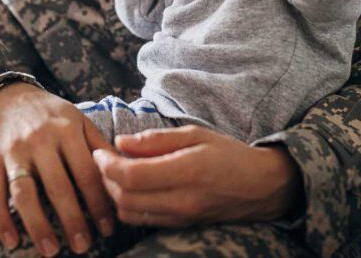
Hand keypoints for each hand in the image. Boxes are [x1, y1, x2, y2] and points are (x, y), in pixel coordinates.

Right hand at [0, 83, 116, 254]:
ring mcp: (14, 151)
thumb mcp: (79, 120)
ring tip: (51, 250)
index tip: (107, 228)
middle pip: (57, 186)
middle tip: (83, 247)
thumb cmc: (51, 115)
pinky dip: (1, 219)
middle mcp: (40, 140)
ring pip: (24, 192)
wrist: (8, 98)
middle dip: (72, 219)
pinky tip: (12, 241)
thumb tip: (125, 174)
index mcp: (67, 130)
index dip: (98, 203)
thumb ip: (99, 147)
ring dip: (37, 224)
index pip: (86, 172)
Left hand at [92, 125, 300, 226]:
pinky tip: (132, 187)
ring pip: (130, 214)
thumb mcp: (195, 134)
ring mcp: (181, 217)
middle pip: (124, 198)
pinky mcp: (180, 226)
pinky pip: (143, 221)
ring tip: (116, 173)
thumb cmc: (229, 154)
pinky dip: (129, 205)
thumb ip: (155, 140)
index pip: (132, 175)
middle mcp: (182, 200)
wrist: (261, 187)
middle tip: (103, 160)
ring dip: (114, 195)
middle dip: (105, 180)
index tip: (99, 151)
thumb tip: (120, 142)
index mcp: (187, 170)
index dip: (107, 164)